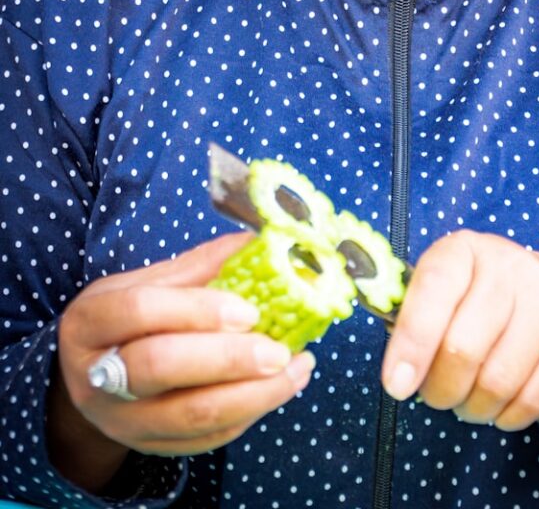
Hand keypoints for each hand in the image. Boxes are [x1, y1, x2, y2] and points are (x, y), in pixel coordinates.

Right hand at [51, 233, 314, 490]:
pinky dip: (248, 415)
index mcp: (92, 321)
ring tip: (296, 369)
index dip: (197, 309)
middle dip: (228, 359)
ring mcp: (122, 419)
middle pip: (160, 367)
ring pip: (188, 416)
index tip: (248, 309)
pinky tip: (278, 389)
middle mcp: (97, 375)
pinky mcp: (149, 447)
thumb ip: (199, 266)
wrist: (91, 378)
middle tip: (278, 350)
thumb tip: (258, 242)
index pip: (139, 310)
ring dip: (252, 395)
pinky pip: (204, 439)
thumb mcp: (145, 282)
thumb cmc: (124, 321)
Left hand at [381, 230, 538, 429]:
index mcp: (464, 250)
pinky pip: (533, 398)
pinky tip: (500, 408)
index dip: (412, 341)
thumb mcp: (448, 289)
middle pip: (463, 347)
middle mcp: (508, 266)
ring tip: (468, 401)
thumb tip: (396, 374)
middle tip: (437, 396)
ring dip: (474, 407)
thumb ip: (416, 318)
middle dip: (440, 389)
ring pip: (498, 381)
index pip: (433, 289)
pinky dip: (508, 417)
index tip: (396, 384)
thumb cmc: (484, 296)